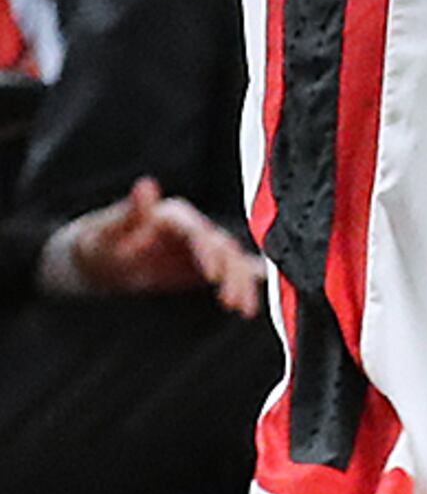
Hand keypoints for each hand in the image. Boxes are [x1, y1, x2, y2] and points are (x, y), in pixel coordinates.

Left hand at [50, 181, 268, 311]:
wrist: (96, 260)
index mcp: (173, 216)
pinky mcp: (201, 265)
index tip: (212, 274)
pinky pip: (229, 270)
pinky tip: (263, 288)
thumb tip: (146, 185)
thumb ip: (128, 213)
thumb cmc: (97, 244)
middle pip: (222, 247)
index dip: (207, 251)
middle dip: (231, 273)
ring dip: (241, 282)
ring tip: (245, 308)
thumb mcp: (104, 232)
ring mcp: (199, 248)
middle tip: (234, 301)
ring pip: (231, 261)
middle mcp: (193, 228)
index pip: (197, 231)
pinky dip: (247, 278)